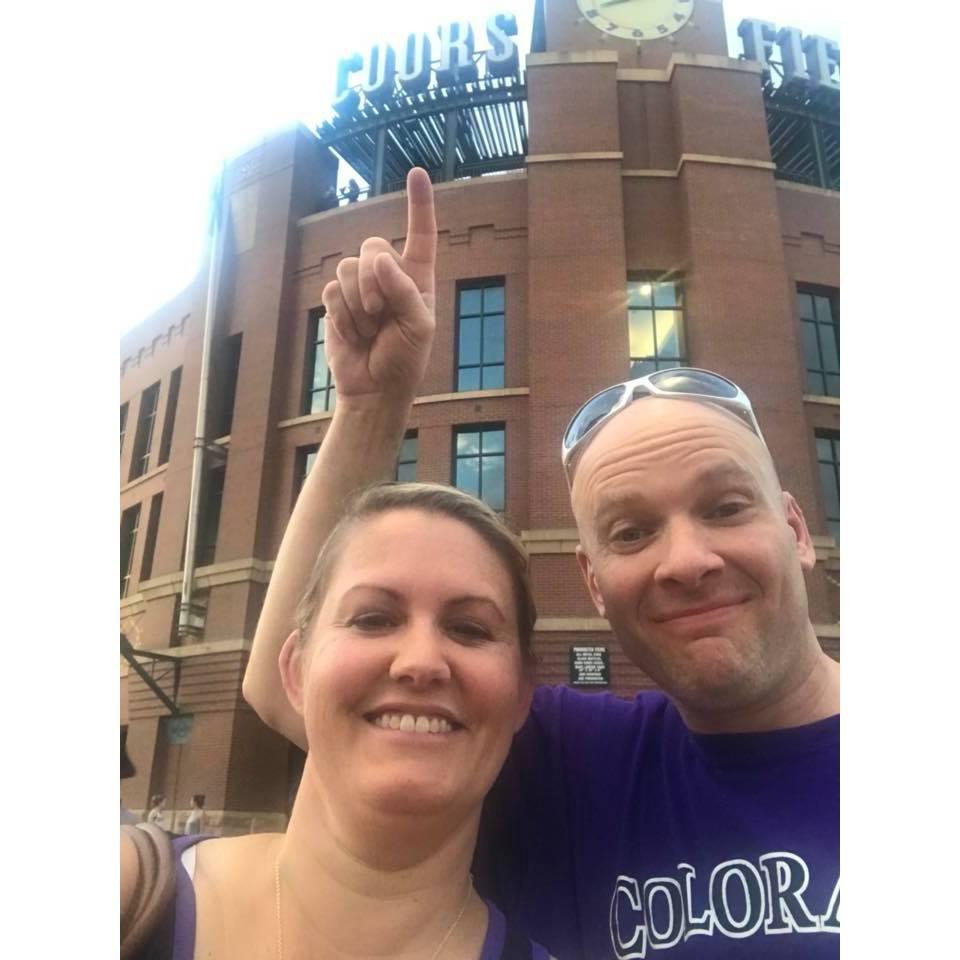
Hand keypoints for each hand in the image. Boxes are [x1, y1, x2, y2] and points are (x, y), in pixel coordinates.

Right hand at [321, 168, 436, 403]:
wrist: (375, 389)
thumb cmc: (405, 361)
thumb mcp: (419, 327)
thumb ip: (404, 290)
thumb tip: (381, 258)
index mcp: (417, 278)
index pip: (420, 235)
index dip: (419, 204)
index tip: (417, 172)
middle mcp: (388, 276)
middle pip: (371, 246)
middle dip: (372, 281)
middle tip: (379, 313)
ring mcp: (360, 288)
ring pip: (346, 268)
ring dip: (356, 304)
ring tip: (368, 329)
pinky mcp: (337, 302)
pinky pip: (330, 291)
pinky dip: (342, 316)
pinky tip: (354, 335)